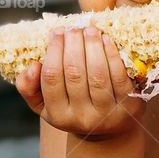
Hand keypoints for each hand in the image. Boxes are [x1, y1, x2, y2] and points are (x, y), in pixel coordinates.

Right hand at [15, 26, 145, 139]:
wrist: (108, 129)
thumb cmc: (72, 108)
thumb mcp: (45, 104)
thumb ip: (29, 87)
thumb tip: (33, 66)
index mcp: (58, 116)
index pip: (52, 78)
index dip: (53, 51)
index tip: (57, 32)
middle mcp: (82, 117)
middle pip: (75, 74)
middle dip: (73, 45)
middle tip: (73, 27)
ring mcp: (107, 113)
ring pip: (97, 74)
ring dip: (92, 46)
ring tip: (89, 30)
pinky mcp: (129, 106)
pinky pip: (119, 76)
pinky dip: (112, 55)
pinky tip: (106, 40)